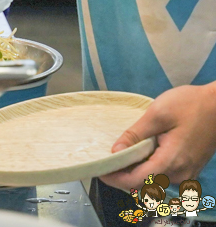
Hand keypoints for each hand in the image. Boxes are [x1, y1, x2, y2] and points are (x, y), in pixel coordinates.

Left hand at [100, 83, 215, 190]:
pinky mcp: (189, 167)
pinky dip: (148, 169)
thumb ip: (134, 135)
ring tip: (120, 155)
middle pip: (144, 184)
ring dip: (135, 172)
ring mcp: (187, 172)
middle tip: (106, 160)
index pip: (136, 181)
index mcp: (171, 161)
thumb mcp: (157, 115)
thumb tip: (115, 151)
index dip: (115, 178)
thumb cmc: (191, 105)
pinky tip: (138, 154)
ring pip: (153, 181)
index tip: (99, 170)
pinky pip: (164, 175)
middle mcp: (180, 173)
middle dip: (122, 176)